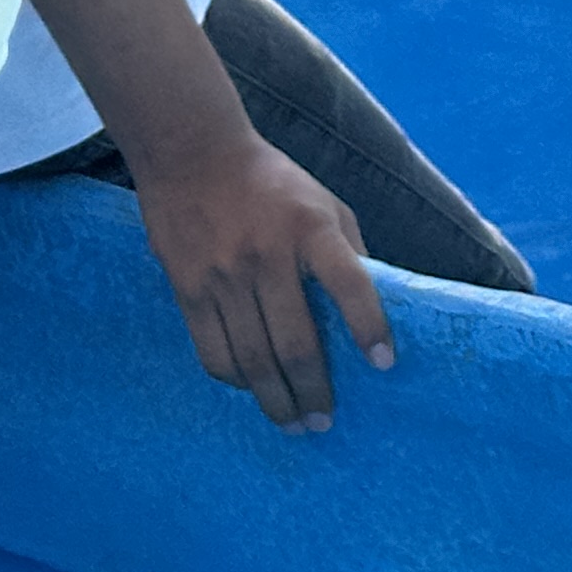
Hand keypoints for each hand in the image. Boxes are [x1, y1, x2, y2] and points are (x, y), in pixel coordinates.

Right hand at [121, 127, 394, 431]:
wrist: (190, 148)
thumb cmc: (268, 181)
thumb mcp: (322, 201)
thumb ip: (347, 250)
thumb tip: (373, 309)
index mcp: (311, 228)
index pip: (350, 283)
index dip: (369, 326)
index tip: (383, 364)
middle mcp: (267, 253)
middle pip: (296, 344)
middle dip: (314, 393)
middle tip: (324, 421)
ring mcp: (223, 272)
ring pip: (253, 358)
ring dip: (275, 400)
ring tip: (291, 422)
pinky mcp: (188, 285)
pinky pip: (212, 349)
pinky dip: (234, 379)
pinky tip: (249, 387)